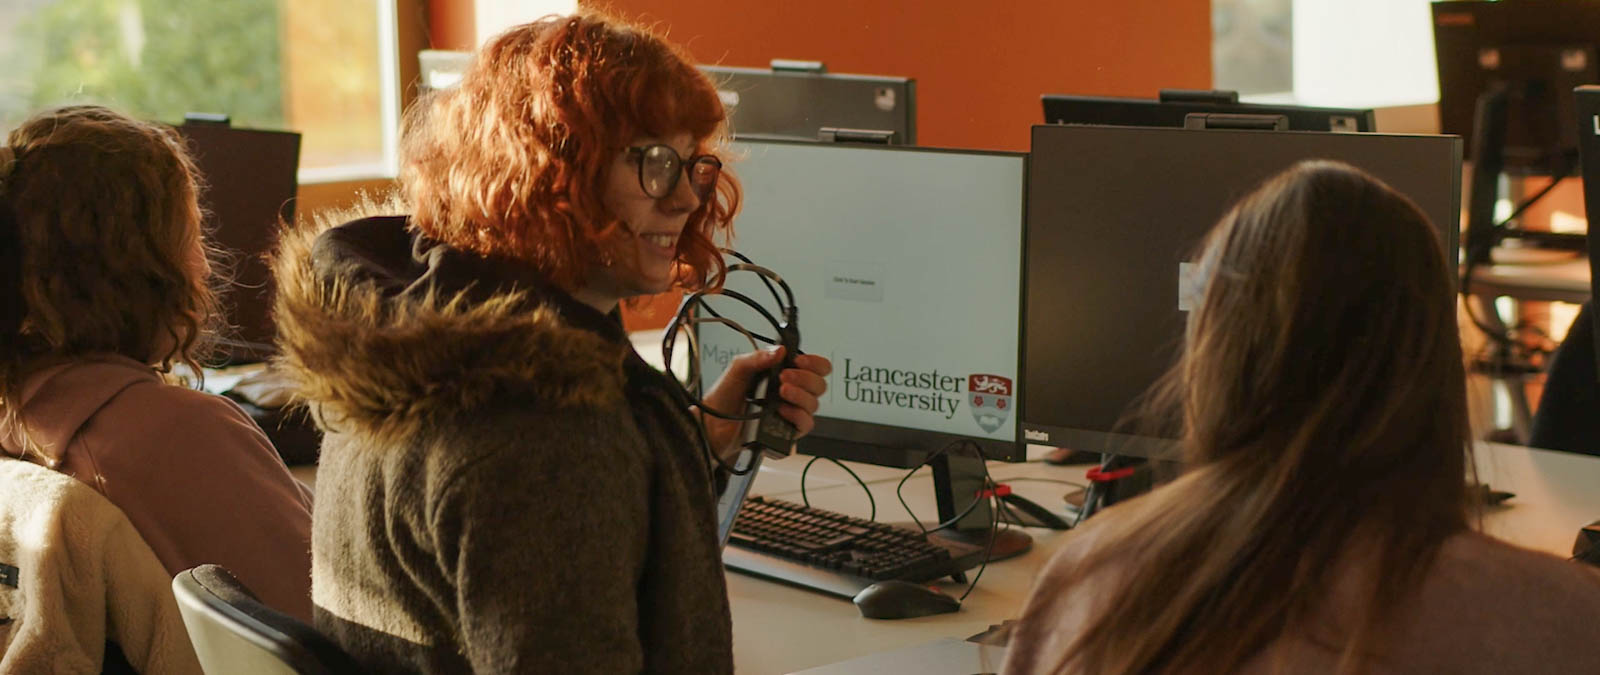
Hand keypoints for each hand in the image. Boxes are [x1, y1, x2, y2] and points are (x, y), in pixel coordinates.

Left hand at [695, 347, 832, 460]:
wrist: (712, 423)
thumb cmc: (725, 396)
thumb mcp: (738, 369)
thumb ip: (758, 358)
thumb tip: (779, 351)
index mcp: (785, 374)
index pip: (816, 367)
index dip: (814, 363)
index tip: (799, 361)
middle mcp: (792, 393)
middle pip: (819, 385)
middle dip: (805, 377)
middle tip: (784, 376)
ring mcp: (790, 413)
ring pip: (814, 404)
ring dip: (800, 395)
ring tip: (781, 392)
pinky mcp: (787, 431)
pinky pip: (805, 425)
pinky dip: (797, 416)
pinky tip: (781, 410)